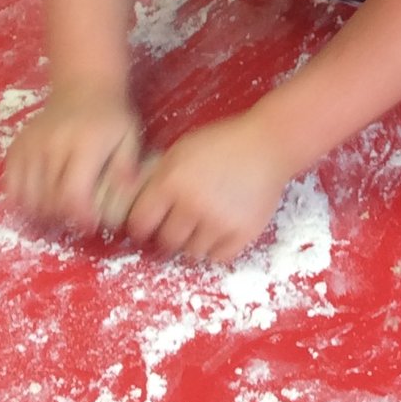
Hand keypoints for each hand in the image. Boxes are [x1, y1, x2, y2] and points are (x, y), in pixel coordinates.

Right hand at [3, 79, 143, 232]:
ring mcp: (30, 146)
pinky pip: (10, 184)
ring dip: (41, 213)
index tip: (89, 226)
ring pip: (26, 196)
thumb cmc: (110, 116)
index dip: (79, 216)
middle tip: (76, 219)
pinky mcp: (16, 147)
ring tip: (58, 212)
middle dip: (62, 218)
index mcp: (83, 145)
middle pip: (48, 199)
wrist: (83, 86)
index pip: (72, 193)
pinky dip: (21, 199)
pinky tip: (38, 201)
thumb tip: (124, 201)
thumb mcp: (129, 138)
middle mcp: (52, 146)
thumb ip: (125, 170)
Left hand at [122, 110, 292, 261]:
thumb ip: (156, 176)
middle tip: (178, 225)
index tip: (147, 227)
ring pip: (192, 253)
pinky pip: (219, 258)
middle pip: (166, 242)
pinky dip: (217, 249)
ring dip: (194, 242)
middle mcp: (193, 205)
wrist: (269, 144)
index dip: (141, 227)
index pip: (140, 223)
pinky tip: (220, 231)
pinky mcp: (243, 233)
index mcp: (172, 182)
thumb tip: (131, 201)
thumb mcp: (181, 150)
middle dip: (168, 235)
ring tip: (203, 224)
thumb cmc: (223, 143)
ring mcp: (219, 221)